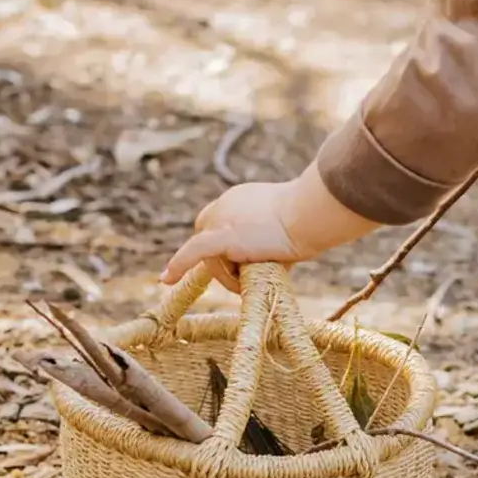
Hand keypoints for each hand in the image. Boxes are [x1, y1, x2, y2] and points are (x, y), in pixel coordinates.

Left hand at [162, 165, 377, 287]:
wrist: (310, 215)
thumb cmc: (309, 221)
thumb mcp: (286, 226)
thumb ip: (269, 238)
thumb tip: (278, 259)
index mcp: (238, 199)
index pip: (217, 222)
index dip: (219, 246)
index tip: (230, 259)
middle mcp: (224, 205)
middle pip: (207, 240)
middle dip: (221, 263)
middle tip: (243, 276)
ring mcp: (221, 219)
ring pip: (211, 259)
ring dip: (229, 276)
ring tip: (258, 275)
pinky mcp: (222, 236)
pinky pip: (194, 253)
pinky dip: (179, 265)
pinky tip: (167, 278)